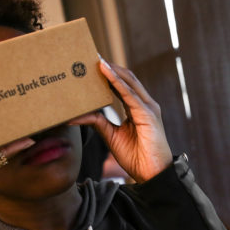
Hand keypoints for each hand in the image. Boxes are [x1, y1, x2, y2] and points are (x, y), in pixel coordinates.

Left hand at [68, 58, 172, 182]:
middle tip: (91, 56)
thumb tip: (77, 115)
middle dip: (110, 67)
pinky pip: (130, 94)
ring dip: (112, 70)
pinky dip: (117, 82)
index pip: (122, 86)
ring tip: (96, 60)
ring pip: (129, 82)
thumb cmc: (136, 156)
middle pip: (127, 79)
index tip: (92, 65)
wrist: (152, 173)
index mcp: (137, 109)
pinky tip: (106, 73)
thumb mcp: (112, 136)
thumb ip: (99, 122)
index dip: (108, 75)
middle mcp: (144, 104)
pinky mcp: (148, 114)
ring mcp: (148, 108)